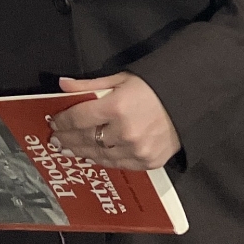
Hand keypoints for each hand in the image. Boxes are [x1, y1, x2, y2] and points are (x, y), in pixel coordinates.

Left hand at [46, 74, 180, 171]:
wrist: (189, 101)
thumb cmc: (154, 86)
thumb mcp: (121, 79)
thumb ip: (90, 85)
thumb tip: (62, 85)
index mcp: (116, 107)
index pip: (78, 118)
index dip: (62, 121)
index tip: (54, 122)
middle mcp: (125, 132)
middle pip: (85, 139)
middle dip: (67, 139)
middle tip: (56, 140)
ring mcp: (137, 150)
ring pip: (99, 155)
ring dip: (82, 152)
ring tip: (70, 149)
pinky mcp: (148, 162)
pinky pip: (118, 164)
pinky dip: (103, 160)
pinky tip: (93, 156)